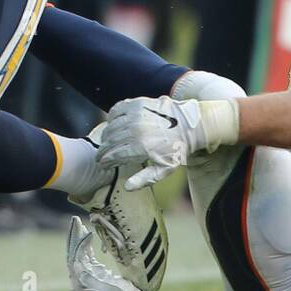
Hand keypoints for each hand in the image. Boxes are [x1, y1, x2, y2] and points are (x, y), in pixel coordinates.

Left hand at [66, 217, 154, 290]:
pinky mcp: (97, 273)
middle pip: (74, 255)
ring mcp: (88, 277)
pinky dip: (87, 245)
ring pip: (80, 254)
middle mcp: (80, 282)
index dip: (77, 245)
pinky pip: (88, 256)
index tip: (84, 231)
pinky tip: (88, 235)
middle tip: (75, 220)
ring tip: (80, 224)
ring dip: (80, 239)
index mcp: (79, 288)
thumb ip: (87, 278)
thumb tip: (74, 263)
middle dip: (74, 238)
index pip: (73, 261)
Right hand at [96, 96, 210, 190]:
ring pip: (111, 127)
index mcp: (141, 147)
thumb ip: (145, 179)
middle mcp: (136, 130)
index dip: (105, 161)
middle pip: (109, 142)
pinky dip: (111, 117)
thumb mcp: (165, 169)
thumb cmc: (176, 149)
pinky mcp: (137, 103)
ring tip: (106, 142)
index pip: (113, 155)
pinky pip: (116, 110)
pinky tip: (112, 124)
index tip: (103, 164)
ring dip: (105, 136)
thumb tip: (127, 187)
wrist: (189, 125)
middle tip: (101, 156)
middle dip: (103, 150)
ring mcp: (135, 115)